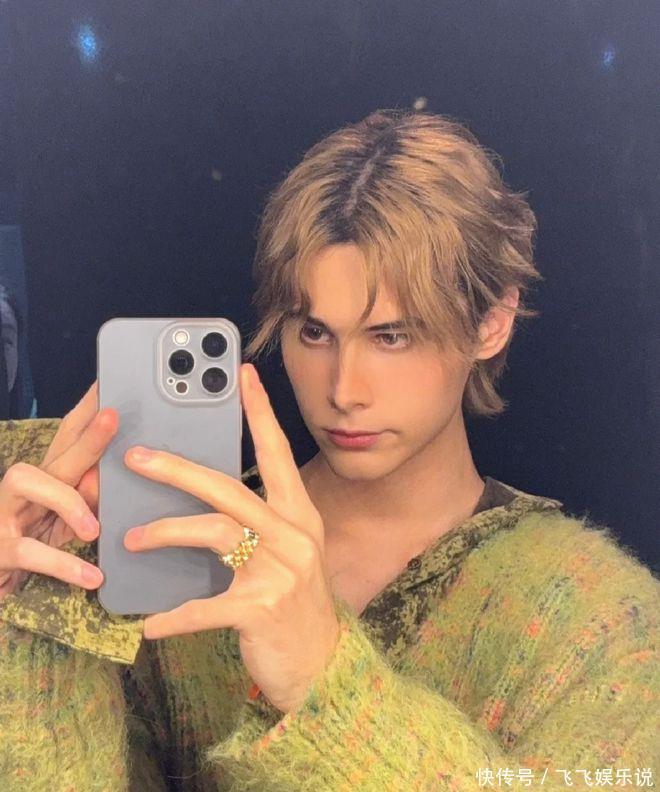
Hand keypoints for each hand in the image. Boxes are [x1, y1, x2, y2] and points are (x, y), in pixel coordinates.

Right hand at [0, 381, 116, 600]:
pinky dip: (64, 564)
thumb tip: (109, 480)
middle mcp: (24, 487)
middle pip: (56, 454)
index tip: (109, 385)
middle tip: (113, 418)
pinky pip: (32, 552)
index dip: (87, 410)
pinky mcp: (0, 548)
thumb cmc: (35, 542)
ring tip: (93, 530)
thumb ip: (89, 499)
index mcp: (46, 478)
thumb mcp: (67, 521)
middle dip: (86, 436)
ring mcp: (6, 513)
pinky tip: (91, 576)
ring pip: (31, 484)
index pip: (67, 436)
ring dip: (67, 502)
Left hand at [122, 363, 340, 713]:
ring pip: (213, 534)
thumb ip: (254, 524)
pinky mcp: (262, 609)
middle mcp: (294, 534)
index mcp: (299, 515)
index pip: (277, 454)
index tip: (242, 375)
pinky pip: (204, 606)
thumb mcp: (286, 554)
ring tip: (131, 539)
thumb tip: (197, 500)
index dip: (259, 412)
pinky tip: (150, 625)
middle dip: (178, 469)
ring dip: (165, 534)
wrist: (324, 664)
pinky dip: (173, 617)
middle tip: (138, 458)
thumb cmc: (296, 602)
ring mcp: (281, 571)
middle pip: (228, 488)